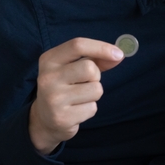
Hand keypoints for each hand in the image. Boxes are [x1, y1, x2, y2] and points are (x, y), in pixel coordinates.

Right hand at [29, 38, 123, 154]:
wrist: (45, 119)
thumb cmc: (66, 87)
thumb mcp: (74, 68)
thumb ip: (96, 60)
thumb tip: (118, 55)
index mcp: (49, 60)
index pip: (78, 45)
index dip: (101, 47)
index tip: (119, 54)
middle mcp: (47, 77)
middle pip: (90, 68)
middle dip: (96, 77)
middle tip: (85, 84)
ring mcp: (53, 98)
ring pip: (96, 89)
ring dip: (94, 94)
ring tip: (79, 98)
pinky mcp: (61, 117)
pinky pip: (92, 108)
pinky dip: (90, 109)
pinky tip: (76, 110)